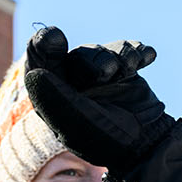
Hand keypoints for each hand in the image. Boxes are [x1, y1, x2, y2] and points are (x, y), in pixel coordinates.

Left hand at [22, 26, 172, 178]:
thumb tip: (33, 73)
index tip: (54, 36)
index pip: (41, 63)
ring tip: (129, 69)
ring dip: (119, 57)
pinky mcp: (125, 73)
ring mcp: (101, 77)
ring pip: (104, 51)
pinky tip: (147, 58)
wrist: (148, 145)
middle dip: (95, 60)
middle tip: (108, 75)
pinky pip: (128, 51)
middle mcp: (75, 83)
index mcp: (54, 95)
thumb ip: (54, 97)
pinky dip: (137, 52)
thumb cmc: (106, 139)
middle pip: (79, 54)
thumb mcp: (75, 122)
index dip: (44, 45)